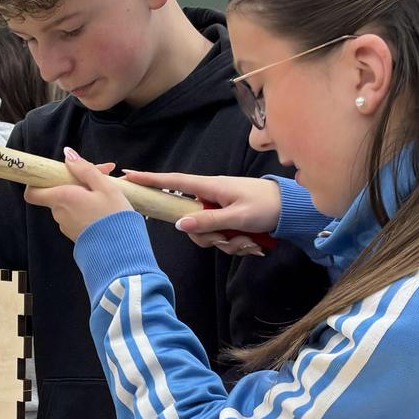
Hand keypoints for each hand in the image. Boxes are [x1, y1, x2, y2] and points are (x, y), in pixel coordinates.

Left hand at [23, 148, 133, 242]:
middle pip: (58, 192)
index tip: (53, 173)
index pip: (32, 192)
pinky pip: (76, 214)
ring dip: (84, 193)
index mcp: (62, 198)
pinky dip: (86, 207)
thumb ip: (85, 169)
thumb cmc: (113, 217)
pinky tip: (106, 205)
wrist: (122, 253)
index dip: (37, 181)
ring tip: (110, 189)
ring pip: (69, 203)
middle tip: (104, 173)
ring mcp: (66, 225)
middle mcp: (59, 213)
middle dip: (76, 181)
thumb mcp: (105, 186)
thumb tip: (67, 154)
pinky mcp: (76, 234)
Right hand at [124, 170, 280, 254]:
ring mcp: (219, 208)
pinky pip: (220, 237)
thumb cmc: (266, 206)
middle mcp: (210, 197)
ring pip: (206, 233)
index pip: (173, 181)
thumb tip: (179, 224)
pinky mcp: (227, 218)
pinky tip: (252, 243)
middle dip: (209, 237)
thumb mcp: (237, 217)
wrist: (291, 208)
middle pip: (190, 221)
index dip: (150, 179)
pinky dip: (235, 243)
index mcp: (210, 187)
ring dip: (226, 243)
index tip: (128, 175)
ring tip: (248, 241)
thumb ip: (207, 222)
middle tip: (231, 239)